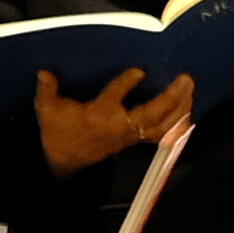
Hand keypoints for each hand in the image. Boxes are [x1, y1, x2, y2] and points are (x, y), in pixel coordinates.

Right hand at [36, 67, 194, 175]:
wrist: (64, 161)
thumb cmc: (59, 132)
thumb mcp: (48, 110)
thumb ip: (47, 90)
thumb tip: (44, 72)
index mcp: (98, 116)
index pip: (114, 97)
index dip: (127, 83)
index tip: (139, 70)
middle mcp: (119, 126)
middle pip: (151, 114)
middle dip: (170, 97)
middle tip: (184, 78)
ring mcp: (130, 135)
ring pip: (162, 125)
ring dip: (179, 107)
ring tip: (189, 89)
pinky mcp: (136, 140)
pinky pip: (163, 135)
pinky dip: (177, 124)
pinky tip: (188, 112)